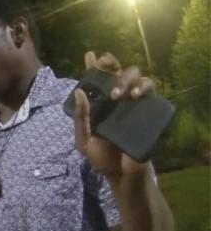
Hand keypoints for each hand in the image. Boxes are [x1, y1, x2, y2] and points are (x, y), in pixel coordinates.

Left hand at [74, 51, 154, 179]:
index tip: (90, 56)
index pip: (96, 79)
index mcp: (99, 103)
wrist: (121, 175)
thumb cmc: (101, 157)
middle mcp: (117, 99)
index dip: (94, 65)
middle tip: (106, 75)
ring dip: (127, 79)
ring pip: (136, 76)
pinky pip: (151, 91)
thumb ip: (80, 118)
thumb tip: (79, 92)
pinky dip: (144, 87)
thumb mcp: (84, 140)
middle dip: (111, 68)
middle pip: (118, 71)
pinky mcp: (148, 110)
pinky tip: (135, 96)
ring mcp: (133, 103)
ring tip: (119, 95)